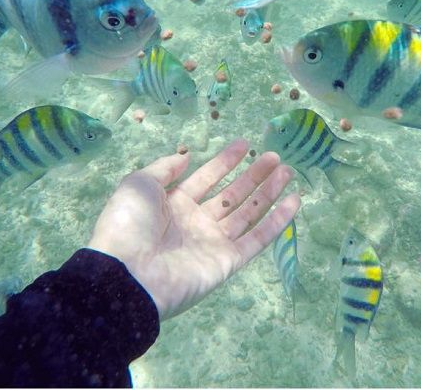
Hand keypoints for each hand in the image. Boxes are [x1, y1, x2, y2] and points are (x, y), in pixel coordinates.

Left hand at [88, 138, 299, 319]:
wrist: (127, 275)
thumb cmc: (129, 224)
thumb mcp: (139, 185)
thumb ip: (165, 168)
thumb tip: (187, 155)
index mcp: (174, 204)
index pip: (206, 178)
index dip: (225, 161)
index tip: (245, 144)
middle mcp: (196, 222)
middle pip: (232, 195)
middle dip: (253, 175)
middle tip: (275, 157)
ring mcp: (213, 242)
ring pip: (247, 214)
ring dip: (268, 193)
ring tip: (288, 171)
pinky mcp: (227, 261)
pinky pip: (256, 239)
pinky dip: (276, 222)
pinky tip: (293, 202)